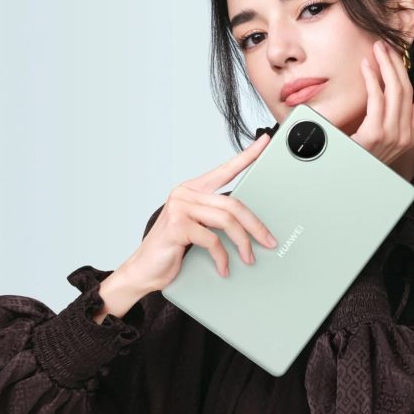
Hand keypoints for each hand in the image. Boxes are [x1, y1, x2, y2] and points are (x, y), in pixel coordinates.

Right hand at [119, 133, 278, 291]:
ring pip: (226, 220)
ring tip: (249, 258)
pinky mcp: (177, 225)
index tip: (264, 142)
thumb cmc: (172, 250)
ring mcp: (179, 207)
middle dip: (255, 225)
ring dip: (243, 242)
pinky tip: (224, 267)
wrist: (144, 271)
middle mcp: (185, 193)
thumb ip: (216, 219)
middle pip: (232, 204)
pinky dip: (222, 257)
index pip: (225, 170)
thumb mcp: (198, 229)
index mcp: (192, 189)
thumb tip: (250, 226)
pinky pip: (212, 239)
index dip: (247, 156)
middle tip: (269, 241)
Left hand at [351, 39, 413, 165]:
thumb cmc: (358, 157)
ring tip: (377, 49)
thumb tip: (381, 87)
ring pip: (396, 89)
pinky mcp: (374, 135)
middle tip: (387, 45)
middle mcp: (406, 136)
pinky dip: (372, 78)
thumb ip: (385, 117)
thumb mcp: (379, 138)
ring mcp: (392, 136)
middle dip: (399, 62)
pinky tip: (366, 66)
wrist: (344, 181)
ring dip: (386, 64)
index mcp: (411, 136)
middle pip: (409, 89)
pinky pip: (376, 98)